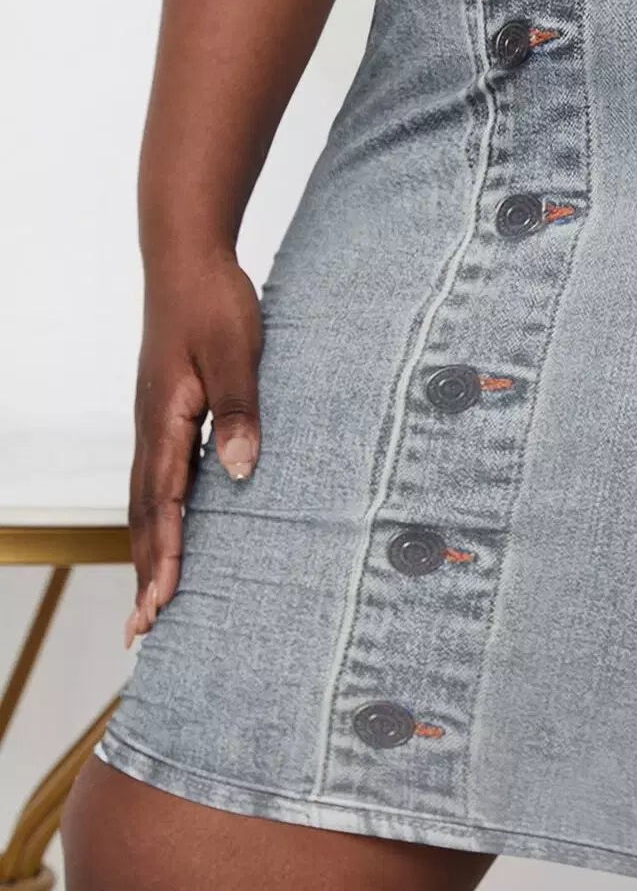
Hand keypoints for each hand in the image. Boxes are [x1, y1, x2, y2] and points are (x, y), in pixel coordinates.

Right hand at [125, 254, 261, 644]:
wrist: (185, 258)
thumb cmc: (214, 302)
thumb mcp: (237, 354)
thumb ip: (241, 412)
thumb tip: (240, 473)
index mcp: (165, 421)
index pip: (163, 505)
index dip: (164, 557)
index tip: (161, 605)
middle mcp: (150, 430)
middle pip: (144, 516)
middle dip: (145, 574)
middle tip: (141, 632)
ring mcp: (152, 424)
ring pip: (145, 503)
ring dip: (147, 553)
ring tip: (149, 602)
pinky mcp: (163, 416)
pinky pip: (156, 481)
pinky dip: (157, 520)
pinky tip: (166, 537)